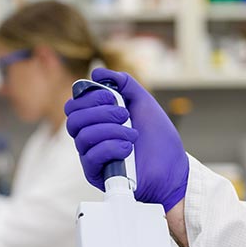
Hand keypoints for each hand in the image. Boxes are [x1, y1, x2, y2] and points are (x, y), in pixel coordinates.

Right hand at [65, 68, 187, 211]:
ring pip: (83, 136)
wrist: (172, 168)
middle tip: (124, 115)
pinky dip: (111, 147)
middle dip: (100, 112)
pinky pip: (91, 156)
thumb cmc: (159, 139)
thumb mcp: (143, 103)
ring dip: (111, 130)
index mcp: (97, 120)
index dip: (89, 97)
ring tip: (132, 134)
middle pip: (73, 119)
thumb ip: (124, 84)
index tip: (112, 97)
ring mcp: (92, 156)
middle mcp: (91, 137)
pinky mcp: (97, 174)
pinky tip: (128, 148)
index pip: (74, 106)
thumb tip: (97, 73)